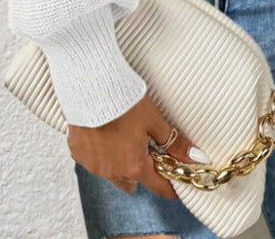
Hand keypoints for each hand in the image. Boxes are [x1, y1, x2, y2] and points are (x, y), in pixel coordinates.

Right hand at [66, 91, 209, 196]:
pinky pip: (94, 160)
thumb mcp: (154, 120)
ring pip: (112, 172)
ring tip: (124, 136)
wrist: (91, 86)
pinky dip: (102, 152)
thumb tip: (196, 156)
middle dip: (142, 170)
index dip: (170, 186)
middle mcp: (111, 171)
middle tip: (147, 149)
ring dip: (120, 161)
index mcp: (134, 166)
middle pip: (132, 181)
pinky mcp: (78, 153)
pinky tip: (105, 132)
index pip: (158, 187)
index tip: (176, 184)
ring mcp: (92, 165)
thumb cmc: (124, 101)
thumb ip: (174, 142)